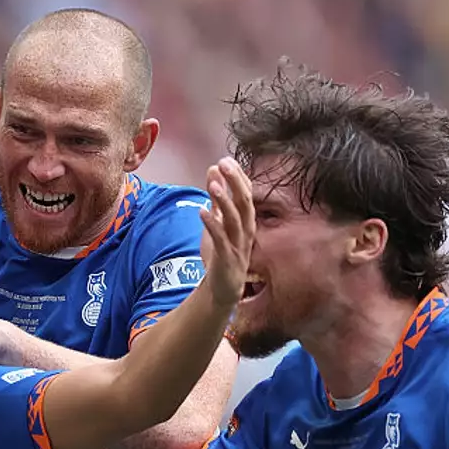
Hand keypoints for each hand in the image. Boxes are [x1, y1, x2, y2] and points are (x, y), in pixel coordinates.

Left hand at [198, 157, 255, 309]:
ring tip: (214, 185)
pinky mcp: (227, 259)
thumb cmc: (222, 253)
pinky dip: (212, 224)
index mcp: (246, 221)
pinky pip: (220, 239)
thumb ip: (217, 199)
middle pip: (244, 202)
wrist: (222, 289)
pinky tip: (202, 211)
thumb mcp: (219, 222)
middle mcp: (246, 230)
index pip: (246, 194)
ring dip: (224, 201)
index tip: (226, 159)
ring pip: (235, 220)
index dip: (237, 177)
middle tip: (224, 164)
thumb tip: (213, 171)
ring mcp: (238, 245)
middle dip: (235, 182)